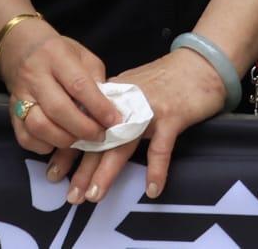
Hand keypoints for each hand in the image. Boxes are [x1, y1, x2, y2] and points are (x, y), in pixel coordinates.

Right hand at [0, 24, 119, 160]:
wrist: (21, 49)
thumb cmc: (59, 52)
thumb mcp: (83, 55)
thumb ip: (95, 78)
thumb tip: (107, 109)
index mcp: (56, 56)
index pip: (79, 85)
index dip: (98, 106)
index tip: (114, 120)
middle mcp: (35, 76)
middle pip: (58, 109)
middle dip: (83, 128)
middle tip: (99, 136)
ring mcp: (19, 96)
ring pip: (39, 126)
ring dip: (64, 140)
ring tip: (80, 140)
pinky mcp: (10, 113)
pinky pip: (25, 137)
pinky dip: (43, 146)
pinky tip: (58, 142)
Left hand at [62, 48, 233, 204]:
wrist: (202, 62)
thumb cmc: (170, 79)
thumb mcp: (134, 88)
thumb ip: (115, 107)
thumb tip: (93, 132)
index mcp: (115, 96)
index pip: (85, 125)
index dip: (68, 150)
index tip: (55, 173)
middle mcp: (126, 103)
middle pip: (99, 139)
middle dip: (83, 169)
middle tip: (71, 195)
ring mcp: (149, 109)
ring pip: (122, 144)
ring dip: (106, 172)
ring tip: (94, 195)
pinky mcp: (172, 116)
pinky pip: (161, 148)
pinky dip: (156, 170)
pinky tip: (152, 189)